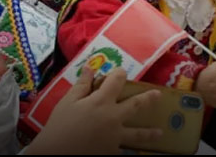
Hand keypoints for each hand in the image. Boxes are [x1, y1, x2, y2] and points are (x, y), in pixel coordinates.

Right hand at [25, 68, 161, 154]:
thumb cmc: (59, 126)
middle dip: (148, 99)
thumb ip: (81, 85)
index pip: (116, 80)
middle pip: (136, 105)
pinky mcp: (112, 152)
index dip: (119, 74)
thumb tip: (90, 67)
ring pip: (137, 134)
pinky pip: (124, 149)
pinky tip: (133, 150)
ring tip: (160, 133)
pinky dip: (128, 149)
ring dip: (149, 133)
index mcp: (102, 101)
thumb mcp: (67, 102)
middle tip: (158, 95)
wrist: (55, 154)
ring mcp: (115, 137)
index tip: (120, 72)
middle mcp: (113, 117)